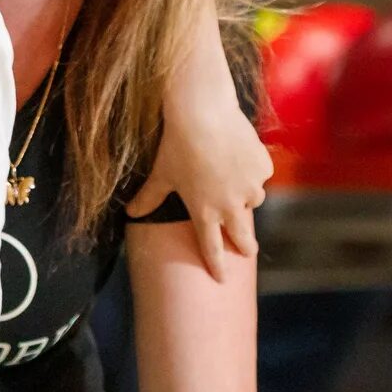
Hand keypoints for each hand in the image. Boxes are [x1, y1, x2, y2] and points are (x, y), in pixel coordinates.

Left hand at [128, 85, 269, 278]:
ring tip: (235, 185)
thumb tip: (129, 214)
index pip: (212, 248)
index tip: (221, 278)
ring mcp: (250, 187)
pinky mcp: (262, 168)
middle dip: (246, 247)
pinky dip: (253, 170)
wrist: (202, 114)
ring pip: (253, 200)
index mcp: (205, 212)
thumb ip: (148, 197)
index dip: (217, 265)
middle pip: (243, 236)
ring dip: (246, 198)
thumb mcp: (161, 175)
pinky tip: (240, 156)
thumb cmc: (177, 146)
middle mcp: (231, 205)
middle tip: (248, 251)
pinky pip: (260, 175)